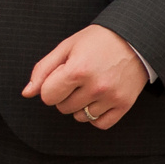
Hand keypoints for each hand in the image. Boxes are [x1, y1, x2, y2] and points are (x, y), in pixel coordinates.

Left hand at [25, 24, 149, 129]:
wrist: (137, 39)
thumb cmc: (99, 40)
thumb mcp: (68, 46)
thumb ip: (44, 69)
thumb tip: (27, 93)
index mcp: (78, 69)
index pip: (47, 96)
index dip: (51, 86)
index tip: (62, 76)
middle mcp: (95, 86)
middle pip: (63, 108)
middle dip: (66, 95)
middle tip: (80, 78)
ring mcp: (111, 97)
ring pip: (80, 117)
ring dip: (81, 105)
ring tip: (92, 86)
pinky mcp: (124, 105)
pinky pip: (99, 123)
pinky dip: (96, 115)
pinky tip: (100, 99)